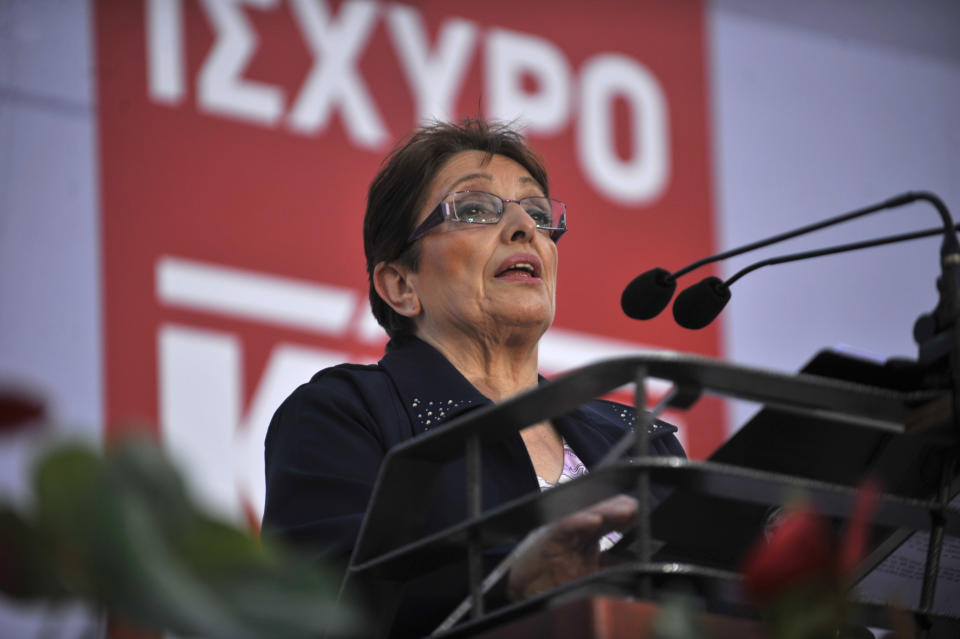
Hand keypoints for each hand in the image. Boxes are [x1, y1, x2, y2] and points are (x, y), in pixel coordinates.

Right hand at [506, 494, 636, 600]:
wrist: (524, 592)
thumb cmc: (553, 582)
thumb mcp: (590, 575)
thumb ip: (610, 566)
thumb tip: (636, 564)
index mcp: (586, 537)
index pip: (609, 519)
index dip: (625, 516)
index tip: (642, 517)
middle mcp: (575, 530)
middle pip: (600, 512)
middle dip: (619, 508)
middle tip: (636, 508)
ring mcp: (562, 531)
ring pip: (586, 513)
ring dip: (606, 510)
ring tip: (624, 510)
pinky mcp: (548, 537)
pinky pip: (565, 525)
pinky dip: (579, 521)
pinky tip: (594, 521)